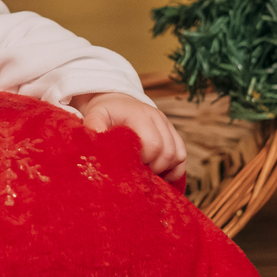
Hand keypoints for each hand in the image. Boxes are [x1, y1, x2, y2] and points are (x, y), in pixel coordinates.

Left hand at [70, 91, 186, 181]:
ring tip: (145, 172)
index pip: (153, 144)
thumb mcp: (95, 114)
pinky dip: (174, 169)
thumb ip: (94, 125)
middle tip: (136, 172)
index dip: (143, 161)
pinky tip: (159, 174)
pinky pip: (182, 155)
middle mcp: (158, 118)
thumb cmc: (106, 112)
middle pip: (167, 152)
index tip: (128, 167)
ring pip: (178, 155)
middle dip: (153, 167)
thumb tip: (96, 139)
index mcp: (140, 114)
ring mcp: (167, 125)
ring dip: (164, 169)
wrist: (117, 102)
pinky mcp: (172, 133)